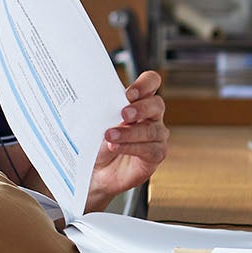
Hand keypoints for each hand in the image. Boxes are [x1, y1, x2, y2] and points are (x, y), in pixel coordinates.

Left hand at [89, 70, 169, 210]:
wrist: (95, 169)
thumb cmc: (98, 141)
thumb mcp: (98, 121)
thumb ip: (103, 108)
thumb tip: (94, 98)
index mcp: (138, 100)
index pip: (151, 82)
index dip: (145, 84)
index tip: (129, 93)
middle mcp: (151, 116)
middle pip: (156, 104)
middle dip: (140, 108)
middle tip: (123, 114)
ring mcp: (156, 135)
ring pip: (151, 130)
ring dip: (129, 132)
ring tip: (110, 135)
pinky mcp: (155, 154)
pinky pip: (149, 149)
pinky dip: (130, 147)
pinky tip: (115, 147)